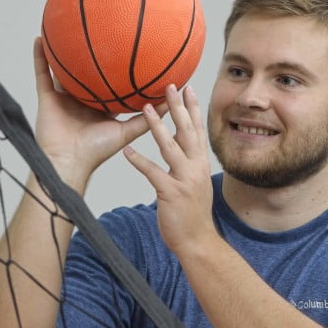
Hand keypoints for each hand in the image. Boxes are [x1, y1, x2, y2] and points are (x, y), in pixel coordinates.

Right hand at [29, 37, 150, 184]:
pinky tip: (40, 39)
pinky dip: (39, 57)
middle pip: (87, 75)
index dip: (117, 72)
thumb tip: (169, 101)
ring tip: (64, 27)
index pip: (110, 86)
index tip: (127, 52)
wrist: (68, 161)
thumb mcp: (127, 132)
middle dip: (92, 57)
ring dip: (62, 52)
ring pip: (63, 71)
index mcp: (100, 109)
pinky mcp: (47, 98)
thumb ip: (147, 118)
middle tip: (100, 33)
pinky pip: (42, 73)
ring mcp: (63, 98)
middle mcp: (82, 102)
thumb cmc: (97, 151)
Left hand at [121, 84, 217, 259]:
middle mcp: (195, 168)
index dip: (193, 108)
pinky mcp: (172, 193)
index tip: (188, 88)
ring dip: (157, 126)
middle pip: (187, 131)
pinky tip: (127, 152)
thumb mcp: (193, 183)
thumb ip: (186, 163)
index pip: (197, 130)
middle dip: (178, 107)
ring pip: (170, 147)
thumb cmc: (191, 214)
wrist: (197, 241)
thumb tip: (176, 145)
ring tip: (144, 107)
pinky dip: (140, 162)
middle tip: (169, 85)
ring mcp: (185, 180)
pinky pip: (153, 173)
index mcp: (200, 164)